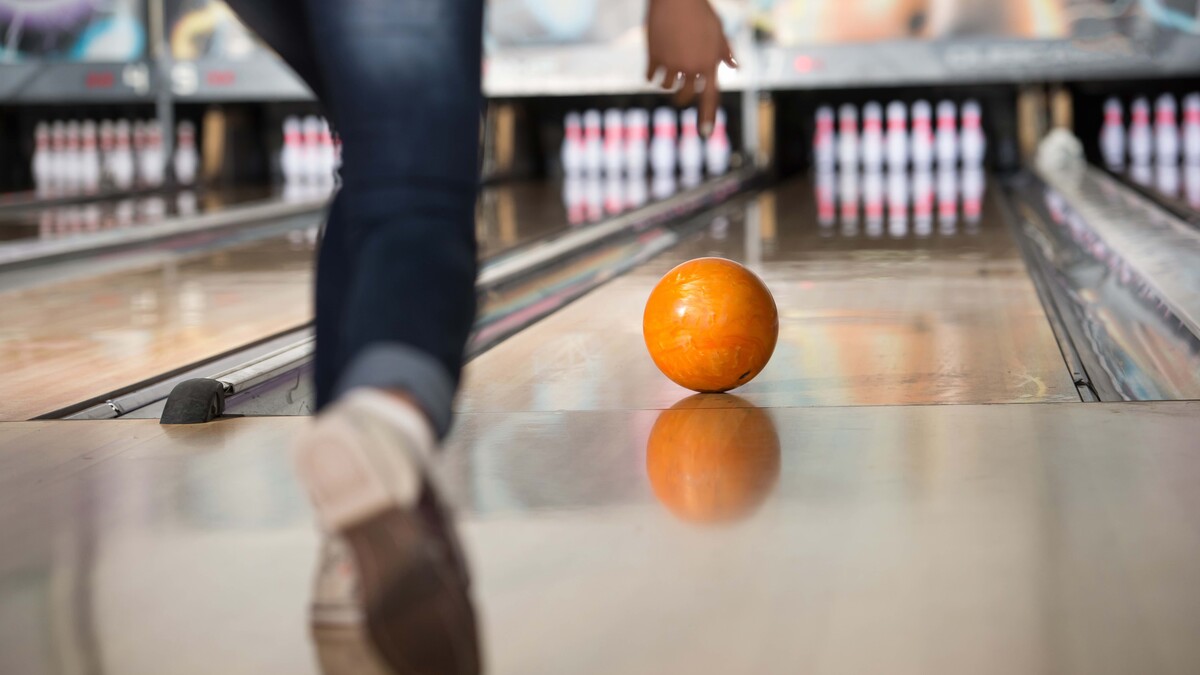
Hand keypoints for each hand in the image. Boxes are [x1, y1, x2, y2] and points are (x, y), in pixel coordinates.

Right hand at [645, 0, 736, 135]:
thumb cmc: (699, 10)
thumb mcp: (718, 29)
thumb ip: (724, 51)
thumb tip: (735, 67)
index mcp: (710, 62)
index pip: (711, 96)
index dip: (708, 116)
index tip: (706, 134)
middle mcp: (693, 67)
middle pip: (684, 96)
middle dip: (681, 96)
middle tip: (678, 92)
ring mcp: (673, 63)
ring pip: (665, 87)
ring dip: (665, 81)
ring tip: (666, 66)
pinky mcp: (655, 57)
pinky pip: (650, 77)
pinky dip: (651, 73)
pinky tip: (653, 62)